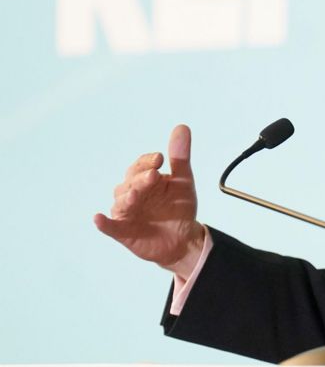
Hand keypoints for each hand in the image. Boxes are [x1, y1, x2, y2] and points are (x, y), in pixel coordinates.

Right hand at [94, 124, 205, 278]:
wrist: (183, 239)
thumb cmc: (178, 207)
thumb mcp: (183, 181)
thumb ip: (180, 157)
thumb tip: (182, 126)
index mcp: (145, 179)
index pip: (141, 166)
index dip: (148, 162)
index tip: (160, 158)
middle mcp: (132, 193)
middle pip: (131, 182)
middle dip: (141, 179)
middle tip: (154, 175)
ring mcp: (127, 212)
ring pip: (122, 202)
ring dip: (127, 197)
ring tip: (135, 194)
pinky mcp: (123, 232)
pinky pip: (110, 227)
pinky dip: (104, 223)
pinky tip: (98, 218)